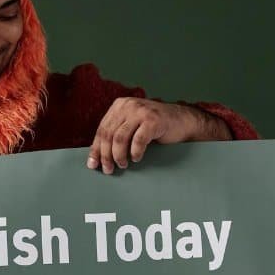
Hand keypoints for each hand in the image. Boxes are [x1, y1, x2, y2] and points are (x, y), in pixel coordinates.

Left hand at [86, 98, 226, 174]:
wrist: (182, 121)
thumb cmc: (155, 127)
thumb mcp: (132, 126)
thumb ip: (116, 134)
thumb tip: (97, 156)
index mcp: (119, 106)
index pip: (102, 129)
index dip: (96, 148)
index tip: (92, 165)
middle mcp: (128, 105)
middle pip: (109, 134)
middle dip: (105, 155)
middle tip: (108, 170)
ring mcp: (141, 111)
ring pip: (120, 138)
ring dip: (119, 156)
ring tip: (122, 165)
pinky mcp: (153, 120)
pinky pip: (138, 140)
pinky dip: (135, 152)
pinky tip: (136, 158)